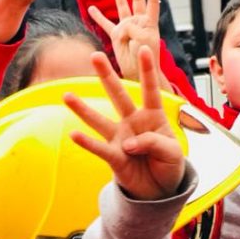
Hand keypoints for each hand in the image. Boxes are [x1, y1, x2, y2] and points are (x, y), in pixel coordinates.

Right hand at [65, 52, 185, 200]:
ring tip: (67, 95)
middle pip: (119, 96)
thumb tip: (128, 144)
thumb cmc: (168, 164)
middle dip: (107, 76)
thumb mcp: (172, 152)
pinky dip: (86, 142)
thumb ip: (154, 143)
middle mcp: (133, 122)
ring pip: (100, 120)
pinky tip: (72, 133)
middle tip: (95, 56)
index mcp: (153, 116)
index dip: (148, 71)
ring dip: (83, 108)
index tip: (146, 49)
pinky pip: (98, 148)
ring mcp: (121, 138)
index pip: (150, 90)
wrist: (160, 190)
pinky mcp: (113, 158)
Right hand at [88, 0, 162, 82]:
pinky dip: (98, 16)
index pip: (152, 2)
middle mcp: (138, 22)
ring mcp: (127, 27)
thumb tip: (122, 24)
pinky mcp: (116, 35)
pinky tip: (92, 8)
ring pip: (122, 6)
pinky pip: (105, 23)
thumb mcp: (144, 39)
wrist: (139, 72)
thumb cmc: (146, 56)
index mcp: (149, 22)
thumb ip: (134, 27)